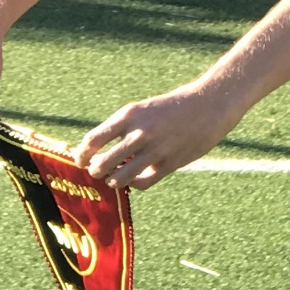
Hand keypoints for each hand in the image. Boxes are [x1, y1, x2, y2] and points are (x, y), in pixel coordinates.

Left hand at [74, 79, 240, 189]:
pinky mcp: (170, 163)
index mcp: (128, 115)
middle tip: (97, 171)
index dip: (81, 155)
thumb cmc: (173, 107)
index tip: (80, 161)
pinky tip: (135, 179)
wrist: (209, 105)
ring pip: (120, 178)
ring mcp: (155, 150)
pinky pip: (142, 183)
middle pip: (102, 163)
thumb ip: (123, 129)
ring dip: (113, 180)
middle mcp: (139, 133)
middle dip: (96, 171)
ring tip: (115, 178)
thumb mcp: (144, 110)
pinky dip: (134, 184)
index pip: (92, 140)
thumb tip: (100, 151)